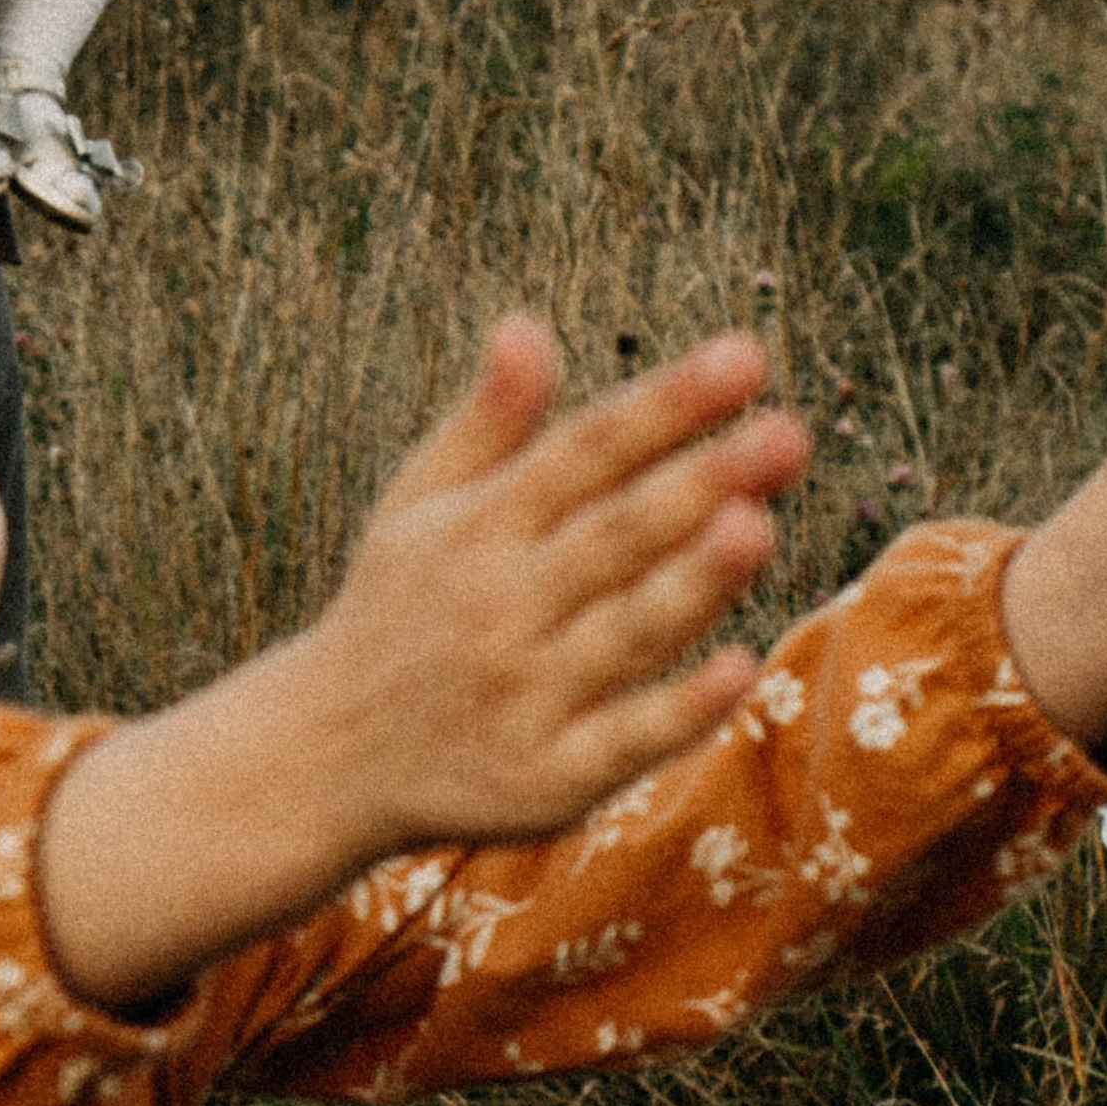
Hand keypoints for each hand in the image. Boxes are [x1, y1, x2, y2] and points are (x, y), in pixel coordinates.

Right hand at [38, 327, 806, 1008]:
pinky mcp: (544, 781)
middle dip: (699, 483)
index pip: (583, 454)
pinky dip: (678, 710)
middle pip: (612, 537)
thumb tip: (526, 323)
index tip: (744, 357)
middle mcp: (500, 608)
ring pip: (624, 633)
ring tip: (757, 524)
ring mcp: (524, 697)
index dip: (664, 406)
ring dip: (690, 583)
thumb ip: (487, 426)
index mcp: (477, 529)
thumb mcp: (418, 509)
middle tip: (785, 434)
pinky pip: (622, 742)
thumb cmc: (397, 614)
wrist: (322, 761)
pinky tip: (739, 668)